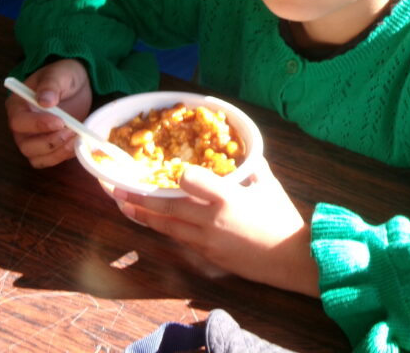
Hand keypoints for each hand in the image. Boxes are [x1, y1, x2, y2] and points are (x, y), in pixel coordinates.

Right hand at [6, 59, 92, 167]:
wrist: (77, 85)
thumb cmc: (64, 77)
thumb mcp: (59, 74)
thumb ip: (51, 85)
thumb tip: (44, 100)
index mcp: (17, 106)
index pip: (19, 122)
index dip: (37, 125)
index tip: (60, 122)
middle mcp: (22, 127)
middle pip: (26, 146)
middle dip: (50, 142)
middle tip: (72, 132)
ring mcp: (34, 139)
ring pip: (37, 158)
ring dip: (58, 152)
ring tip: (77, 138)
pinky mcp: (48, 147)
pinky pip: (50, 160)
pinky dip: (64, 156)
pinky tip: (77, 143)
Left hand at [113, 158, 319, 296]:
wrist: (292, 259)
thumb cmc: (282, 219)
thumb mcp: (268, 184)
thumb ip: (251, 166)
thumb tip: (240, 149)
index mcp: (227, 197)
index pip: (190, 181)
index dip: (178, 174)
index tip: (170, 168)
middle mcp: (211, 220)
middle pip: (167, 207)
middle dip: (140, 197)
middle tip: (117, 189)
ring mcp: (207, 241)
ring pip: (167, 227)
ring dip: (144, 216)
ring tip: (124, 206)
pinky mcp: (208, 256)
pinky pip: (180, 240)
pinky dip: (164, 229)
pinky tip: (154, 223)